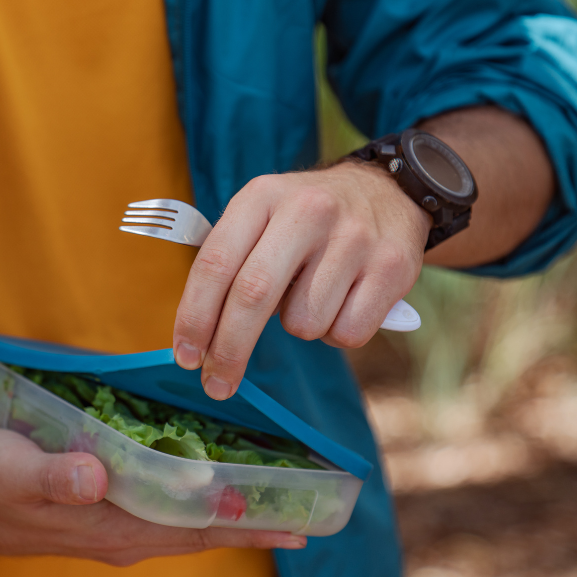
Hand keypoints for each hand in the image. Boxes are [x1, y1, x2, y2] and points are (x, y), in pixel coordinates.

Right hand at [0, 427, 303, 564]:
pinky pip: (163, 514)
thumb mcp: (14, 471)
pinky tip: (205, 485)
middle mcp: (122, 535)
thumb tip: (95, 476)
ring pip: (185, 526)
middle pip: (202, 533)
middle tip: (306, 513)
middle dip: (254, 525)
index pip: (195, 530)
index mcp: (112, 526)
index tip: (295, 524)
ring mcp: (113, 528)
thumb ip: (54, 475)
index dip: (245, 527)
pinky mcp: (102, 514)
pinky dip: (194, 502)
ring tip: (272, 501)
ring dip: (229, 516)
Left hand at [172, 160, 429, 399]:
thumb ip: (229, 261)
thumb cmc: (308, 221)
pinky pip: (347, 334)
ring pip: (303, 323)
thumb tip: (196, 337)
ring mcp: (353, 238)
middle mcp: (308, 211)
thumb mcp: (263, 215)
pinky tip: (345, 302)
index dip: (195, 316)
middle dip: (229, 349)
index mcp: (263, 196)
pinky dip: (338, 331)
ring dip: (300, 327)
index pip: (215, 262)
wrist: (388, 192)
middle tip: (216, 384)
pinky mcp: (392, 267)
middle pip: (253, 295)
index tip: (185, 356)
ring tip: (314, 297)